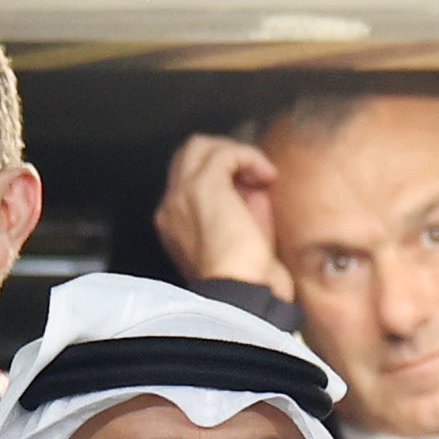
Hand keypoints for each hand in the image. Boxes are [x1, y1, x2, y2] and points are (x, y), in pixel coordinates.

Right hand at [153, 133, 287, 292]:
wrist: (240, 292)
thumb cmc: (246, 275)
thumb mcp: (240, 234)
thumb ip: (240, 203)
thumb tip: (253, 179)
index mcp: (174, 222)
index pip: (189, 178)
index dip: (223, 174)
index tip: (251, 188)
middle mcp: (171, 206)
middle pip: (189, 154)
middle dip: (225, 154)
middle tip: (254, 175)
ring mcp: (182, 194)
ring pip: (202, 146)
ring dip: (236, 153)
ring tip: (261, 175)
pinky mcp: (202, 187)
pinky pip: (225, 153)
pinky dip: (250, 157)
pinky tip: (267, 176)